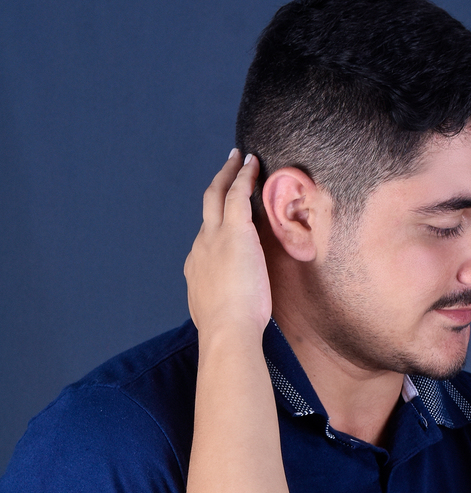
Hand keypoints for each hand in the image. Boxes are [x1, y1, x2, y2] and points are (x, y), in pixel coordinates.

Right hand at [184, 149, 271, 337]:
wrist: (226, 332)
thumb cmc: (228, 334)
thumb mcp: (216, 318)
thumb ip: (220, 309)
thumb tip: (228, 318)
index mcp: (197, 267)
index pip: (206, 239)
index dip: (215, 225)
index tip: (224, 219)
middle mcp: (201, 246)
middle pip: (206, 207)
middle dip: (215, 185)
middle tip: (225, 168)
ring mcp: (214, 237)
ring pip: (217, 194)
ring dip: (228, 174)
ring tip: (239, 158)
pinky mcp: (234, 232)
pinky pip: (237, 194)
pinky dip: (243, 176)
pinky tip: (252, 163)